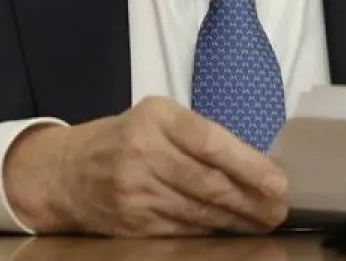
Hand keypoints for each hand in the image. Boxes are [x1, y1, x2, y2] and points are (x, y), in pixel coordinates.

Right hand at [2, 96, 289, 236]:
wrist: (66, 171)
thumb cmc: (124, 138)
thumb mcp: (157, 119)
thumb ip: (198, 136)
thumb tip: (255, 164)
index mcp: (156, 117)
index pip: (210, 142)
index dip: (249, 165)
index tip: (279, 181)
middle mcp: (143, 151)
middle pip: (209, 182)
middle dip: (252, 200)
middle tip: (280, 209)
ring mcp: (136, 189)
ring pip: (200, 210)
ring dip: (238, 220)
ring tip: (264, 222)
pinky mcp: (133, 220)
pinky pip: (183, 228)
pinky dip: (211, 230)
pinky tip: (230, 230)